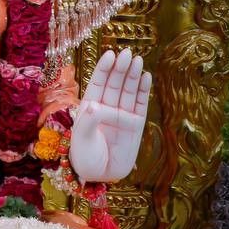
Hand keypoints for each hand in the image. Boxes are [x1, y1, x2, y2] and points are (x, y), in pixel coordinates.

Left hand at [68, 48, 150, 183]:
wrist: (100, 175)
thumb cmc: (85, 156)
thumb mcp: (81, 138)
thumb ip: (88, 121)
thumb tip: (94, 105)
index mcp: (91, 105)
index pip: (98, 82)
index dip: (104, 68)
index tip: (110, 54)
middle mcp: (107, 107)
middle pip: (115, 83)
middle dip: (121, 68)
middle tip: (127, 53)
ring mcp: (122, 115)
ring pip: (129, 91)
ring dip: (133, 75)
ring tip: (138, 60)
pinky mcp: (136, 125)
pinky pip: (141, 104)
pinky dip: (144, 91)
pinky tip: (146, 77)